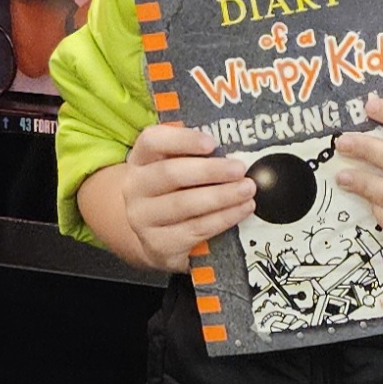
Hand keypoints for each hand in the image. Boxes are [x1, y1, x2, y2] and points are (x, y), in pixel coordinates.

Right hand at [80, 116, 255, 274]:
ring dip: (222, 196)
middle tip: (239, 169)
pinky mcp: (159, 244)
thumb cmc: (172, 194)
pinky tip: (241, 209)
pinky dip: (223, 218)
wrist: (155, 239)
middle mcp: (135, 188)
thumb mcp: (173, 169)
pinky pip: (196, 229)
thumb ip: (193, 155)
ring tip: (247, 189)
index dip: (182, 139)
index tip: (211, 143)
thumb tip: (233, 147)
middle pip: (170, 174)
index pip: (152, 141)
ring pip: (185, 204)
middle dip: (209, 170)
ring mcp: (143, 218)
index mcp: (140, 160)